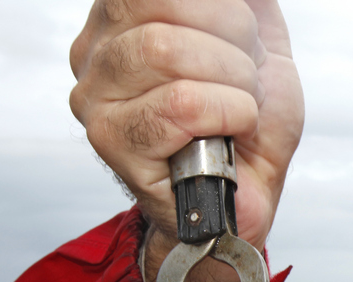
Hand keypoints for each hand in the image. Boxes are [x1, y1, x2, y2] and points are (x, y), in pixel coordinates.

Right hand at [68, 0, 303, 281]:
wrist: (252, 192)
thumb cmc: (248, 119)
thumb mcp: (257, 35)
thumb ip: (240, 0)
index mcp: (124, 17)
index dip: (217, 8)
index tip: (241, 39)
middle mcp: (97, 51)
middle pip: (162, 7)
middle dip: (233, 41)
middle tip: (247, 78)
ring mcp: (96, 98)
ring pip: (166, 50)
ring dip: (234, 80)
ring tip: (242, 106)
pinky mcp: (111, 143)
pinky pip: (181, 105)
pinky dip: (230, 112)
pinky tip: (233, 131)